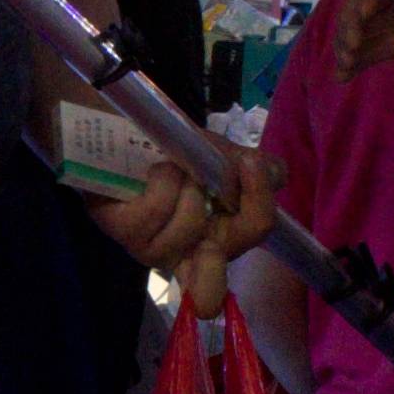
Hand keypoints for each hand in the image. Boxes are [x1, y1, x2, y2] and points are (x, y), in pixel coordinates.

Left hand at [92, 144, 279, 304]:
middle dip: (231, 210)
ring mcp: (149, 248)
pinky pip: (158, 209)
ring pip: (193, 225)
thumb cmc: (171, 153)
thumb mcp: (220, 157)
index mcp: (213, 245)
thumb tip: (275, 175)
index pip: (241, 263)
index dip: (257, 216)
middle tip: (212, 174)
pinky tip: (152, 168)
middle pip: (224, 261)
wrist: (118, 130)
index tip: (251, 166)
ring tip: (171, 167)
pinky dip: (163, 179)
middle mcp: (181, 257)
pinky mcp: (122, 230)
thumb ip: (255, 169)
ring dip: (187, 184)